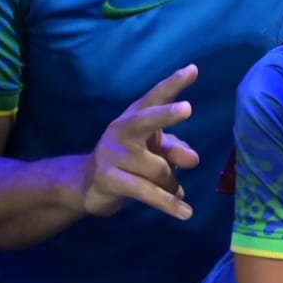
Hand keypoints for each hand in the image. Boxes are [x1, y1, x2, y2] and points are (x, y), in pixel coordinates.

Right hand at [78, 64, 200, 219]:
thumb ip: (175, 149)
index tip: (193, 70)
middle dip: (166, 114)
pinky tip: (186, 213)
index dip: (173, 84)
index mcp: (135, 117)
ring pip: (158, 169)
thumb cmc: (131, 159)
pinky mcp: (109, 179)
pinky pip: (147, 192)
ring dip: (172, 183)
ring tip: (175, 190)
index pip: (155, 97)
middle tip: (187, 109)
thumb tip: (193, 159)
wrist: (88, 185)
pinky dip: (168, 203)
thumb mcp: (155, 151)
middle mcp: (122, 130)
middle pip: (146, 120)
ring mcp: (112, 155)